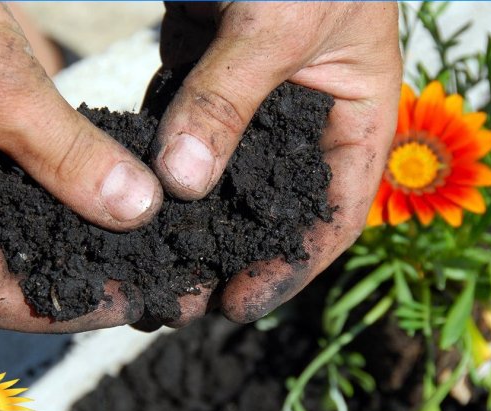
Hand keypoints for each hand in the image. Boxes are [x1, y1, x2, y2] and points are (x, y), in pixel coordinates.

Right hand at [0, 3, 162, 331]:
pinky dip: (75, 206)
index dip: (61, 310)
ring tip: (147, 256)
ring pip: (24, 240)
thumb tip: (135, 209)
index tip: (128, 302)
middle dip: (80, 286)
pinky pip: (31, 198)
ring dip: (83, 250)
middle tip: (149, 284)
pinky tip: (121, 208)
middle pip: (10, 276)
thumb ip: (66, 153)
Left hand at [153, 2, 401, 324]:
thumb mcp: (278, 24)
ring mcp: (255, 103)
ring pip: (227, 176)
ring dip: (193, 218)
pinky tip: (133, 197)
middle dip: (236, 253)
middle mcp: (308, 122)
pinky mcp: (210, 79)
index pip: (333, 216)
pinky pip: (188, 132)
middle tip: (187, 294)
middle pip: (275, 208)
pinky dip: (164, 165)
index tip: (240, 302)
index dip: (292, 266)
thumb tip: (181, 182)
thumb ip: (228, 101)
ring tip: (154, 261)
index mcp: (357, 119)